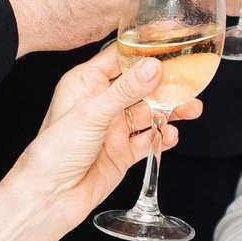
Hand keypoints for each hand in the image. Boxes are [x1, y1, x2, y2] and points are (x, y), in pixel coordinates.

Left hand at [9, 41, 198, 208]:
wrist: (50, 198)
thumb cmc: (54, 151)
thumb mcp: (92, 113)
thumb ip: (126, 90)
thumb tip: (152, 67)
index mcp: (85, 84)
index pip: (119, 58)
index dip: (143, 50)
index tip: (170, 42)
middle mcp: (100, 104)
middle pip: (140, 86)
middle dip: (166, 84)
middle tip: (190, 81)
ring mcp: (112, 129)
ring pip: (149, 113)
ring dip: (170, 110)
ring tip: (191, 108)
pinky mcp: (122, 152)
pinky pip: (149, 140)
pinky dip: (163, 137)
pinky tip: (172, 135)